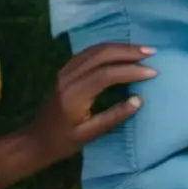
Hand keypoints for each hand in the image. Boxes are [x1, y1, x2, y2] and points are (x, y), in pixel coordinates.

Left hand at [26, 44, 156, 165]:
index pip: (106, 74)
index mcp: (74, 95)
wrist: (34, 140)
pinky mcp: (65, 70)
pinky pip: (89, 52)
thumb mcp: (88, 135)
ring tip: (143, 50)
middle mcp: (68, 78)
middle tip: (152, 53)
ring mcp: (65, 72)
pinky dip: (109, 48)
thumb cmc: (62, 141)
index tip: (153, 73)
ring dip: (121, 47)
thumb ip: (113, 117)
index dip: (131, 71)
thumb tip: (138, 100)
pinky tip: (122, 51)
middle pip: (101, 55)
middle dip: (129, 51)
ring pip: (95, 49)